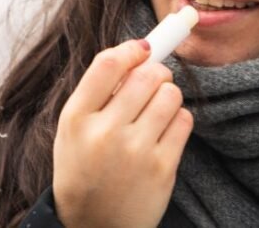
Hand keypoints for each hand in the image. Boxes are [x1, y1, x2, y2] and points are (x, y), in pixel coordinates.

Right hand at [52, 40, 193, 227]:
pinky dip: (178, 119)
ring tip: (156, 111)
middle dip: (156, 72)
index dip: (132, 49)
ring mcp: (135, 152)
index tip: (142, 49)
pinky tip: (164, 132)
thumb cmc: (84, 169)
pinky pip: (185, 120)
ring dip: (168, 96)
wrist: (93, 226)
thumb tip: (142, 50)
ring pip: (171, 94)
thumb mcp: (73, 130)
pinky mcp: (162, 168)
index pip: (108, 64)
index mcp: (76, 119)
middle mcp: (104, 133)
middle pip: (147, 74)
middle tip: (153, 81)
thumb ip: (99, 92)